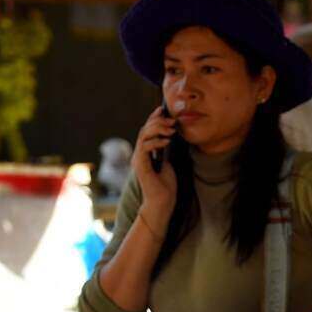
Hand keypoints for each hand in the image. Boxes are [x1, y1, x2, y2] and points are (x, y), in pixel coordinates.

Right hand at [131, 106, 177, 234]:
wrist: (162, 202)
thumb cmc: (166, 186)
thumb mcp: (168, 163)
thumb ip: (165, 150)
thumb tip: (170, 136)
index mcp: (145, 152)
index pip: (147, 130)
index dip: (153, 118)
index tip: (162, 110)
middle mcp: (139, 154)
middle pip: (145, 130)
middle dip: (158, 122)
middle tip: (172, 120)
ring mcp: (138, 159)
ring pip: (143, 136)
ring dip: (158, 129)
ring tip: (172, 129)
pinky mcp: (140, 165)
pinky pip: (145, 147)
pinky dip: (156, 141)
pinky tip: (167, 141)